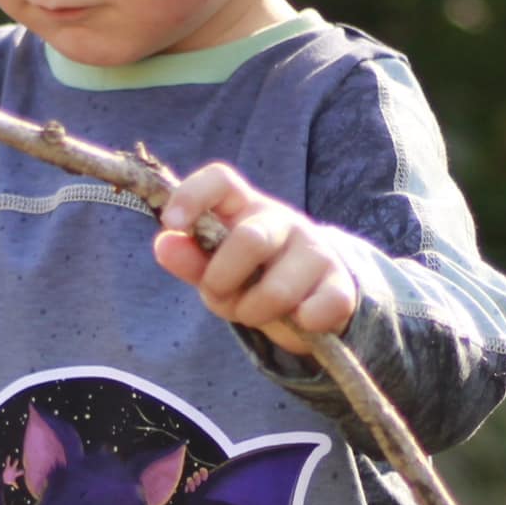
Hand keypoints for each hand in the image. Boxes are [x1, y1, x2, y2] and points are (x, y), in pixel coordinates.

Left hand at [150, 163, 356, 356]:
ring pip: (278, 289)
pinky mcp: (341, 286)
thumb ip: (190, 259)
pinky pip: (318, 311)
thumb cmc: (252, 279)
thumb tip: (164, 245)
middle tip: (221, 296)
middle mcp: (282, 221)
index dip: (193, 196)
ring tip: (256, 313)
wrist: (311, 302)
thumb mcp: (215, 270)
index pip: (220, 180)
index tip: (172, 224)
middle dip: (223, 281)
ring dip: (256, 313)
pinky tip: (298, 320)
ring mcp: (315, 250)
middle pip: (250, 239)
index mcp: (244, 208)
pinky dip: (301, 324)